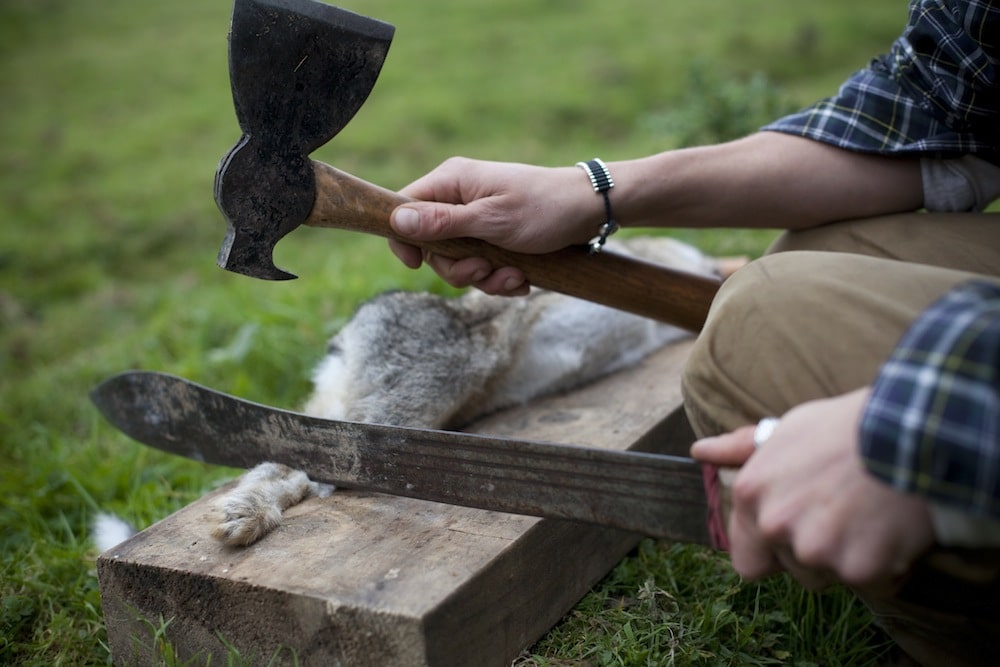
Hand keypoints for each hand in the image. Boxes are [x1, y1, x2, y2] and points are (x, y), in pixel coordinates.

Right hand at [389, 157, 601, 295]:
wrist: (591, 212)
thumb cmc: (544, 208)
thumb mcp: (492, 219)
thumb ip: (444, 222)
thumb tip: (398, 220)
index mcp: (453, 182)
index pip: (405, 208)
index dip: (405, 239)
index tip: (416, 264)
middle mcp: (460, 198)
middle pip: (432, 245)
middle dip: (459, 267)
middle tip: (484, 270)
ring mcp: (477, 218)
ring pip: (459, 261)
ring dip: (485, 277)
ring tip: (514, 276)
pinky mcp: (494, 237)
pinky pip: (482, 266)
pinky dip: (500, 278)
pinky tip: (522, 278)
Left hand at [690, 388, 933, 591]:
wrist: (908, 430)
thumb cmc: (844, 427)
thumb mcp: (784, 429)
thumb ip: (739, 448)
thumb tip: (699, 451)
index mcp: (752, 494)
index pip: (746, 559)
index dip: (773, 549)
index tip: (800, 528)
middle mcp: (775, 525)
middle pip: (790, 568)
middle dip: (813, 551)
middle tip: (841, 513)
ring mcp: (815, 549)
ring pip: (826, 576)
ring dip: (845, 558)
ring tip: (865, 516)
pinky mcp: (858, 567)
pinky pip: (869, 581)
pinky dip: (882, 564)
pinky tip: (889, 527)